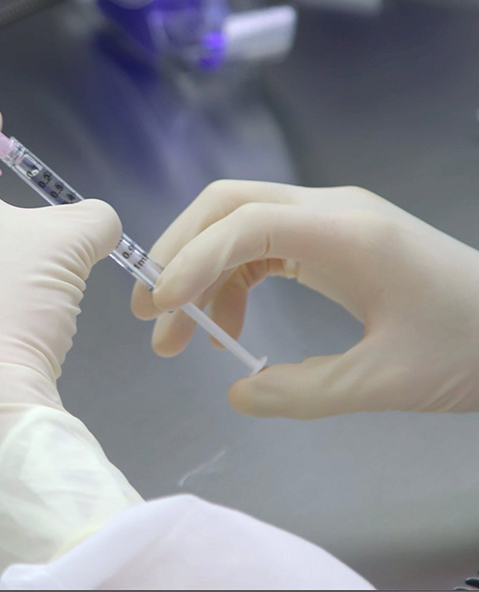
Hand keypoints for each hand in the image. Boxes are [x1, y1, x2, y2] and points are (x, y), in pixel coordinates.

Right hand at [131, 180, 478, 417]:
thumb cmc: (470, 348)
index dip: (192, 262)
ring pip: (237, 223)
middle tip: (150, 314)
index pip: (245, 223)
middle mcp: (331, 209)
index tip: (161, 312)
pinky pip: (262, 244)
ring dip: (200, 273)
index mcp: (346, 232)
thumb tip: (237, 393)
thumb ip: (304, 392)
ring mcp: (330, 218)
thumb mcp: (386, 381)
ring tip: (183, 338)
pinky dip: (232, 280)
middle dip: (178, 253)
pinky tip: (228, 327)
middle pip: (227, 204)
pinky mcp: (333, 237)